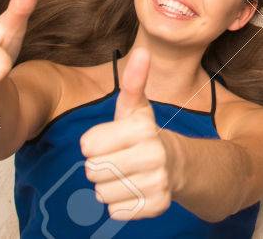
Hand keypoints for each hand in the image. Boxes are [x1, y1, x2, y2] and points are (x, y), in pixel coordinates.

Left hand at [79, 49, 172, 220]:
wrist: (174, 164)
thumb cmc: (142, 133)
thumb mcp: (134, 107)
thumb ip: (133, 80)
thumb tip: (143, 51)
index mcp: (142, 128)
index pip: (88, 145)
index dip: (93, 143)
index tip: (109, 140)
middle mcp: (154, 155)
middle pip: (93, 170)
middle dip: (98, 166)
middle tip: (116, 159)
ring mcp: (158, 182)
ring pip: (102, 193)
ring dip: (107, 186)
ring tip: (124, 174)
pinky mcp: (157, 206)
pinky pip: (114, 211)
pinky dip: (118, 204)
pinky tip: (132, 189)